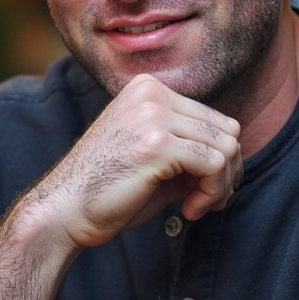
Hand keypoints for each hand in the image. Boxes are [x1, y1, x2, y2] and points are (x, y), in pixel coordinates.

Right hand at [30, 74, 242, 249]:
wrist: (63, 210)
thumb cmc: (107, 190)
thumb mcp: (153, 155)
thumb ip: (188, 146)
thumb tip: (235, 154)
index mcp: (147, 88)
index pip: (214, 118)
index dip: (219, 159)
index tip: (201, 189)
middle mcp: (151, 93)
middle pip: (226, 130)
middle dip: (227, 172)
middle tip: (205, 201)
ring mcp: (152, 116)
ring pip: (226, 148)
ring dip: (221, 186)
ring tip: (196, 207)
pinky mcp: (156, 145)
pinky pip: (214, 166)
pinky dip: (212, 194)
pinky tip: (189, 211)